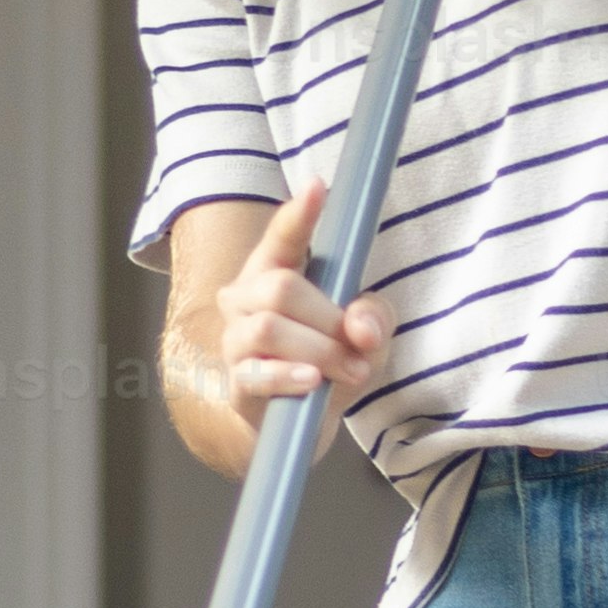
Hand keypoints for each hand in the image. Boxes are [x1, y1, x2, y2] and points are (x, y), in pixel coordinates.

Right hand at [209, 177, 384, 456]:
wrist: (302, 420)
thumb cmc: (332, 359)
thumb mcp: (367, 333)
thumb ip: (372, 317)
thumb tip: (362, 330)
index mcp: (277, 269)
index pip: (284, 235)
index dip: (299, 214)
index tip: (318, 187)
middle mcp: (246, 296)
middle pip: (282, 288)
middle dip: (329, 318)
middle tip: (360, 346)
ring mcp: (235, 338)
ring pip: (269, 328)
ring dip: (319, 350)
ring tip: (351, 370)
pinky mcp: (236, 380)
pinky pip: (256, 372)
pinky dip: (289, 376)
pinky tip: (312, 382)